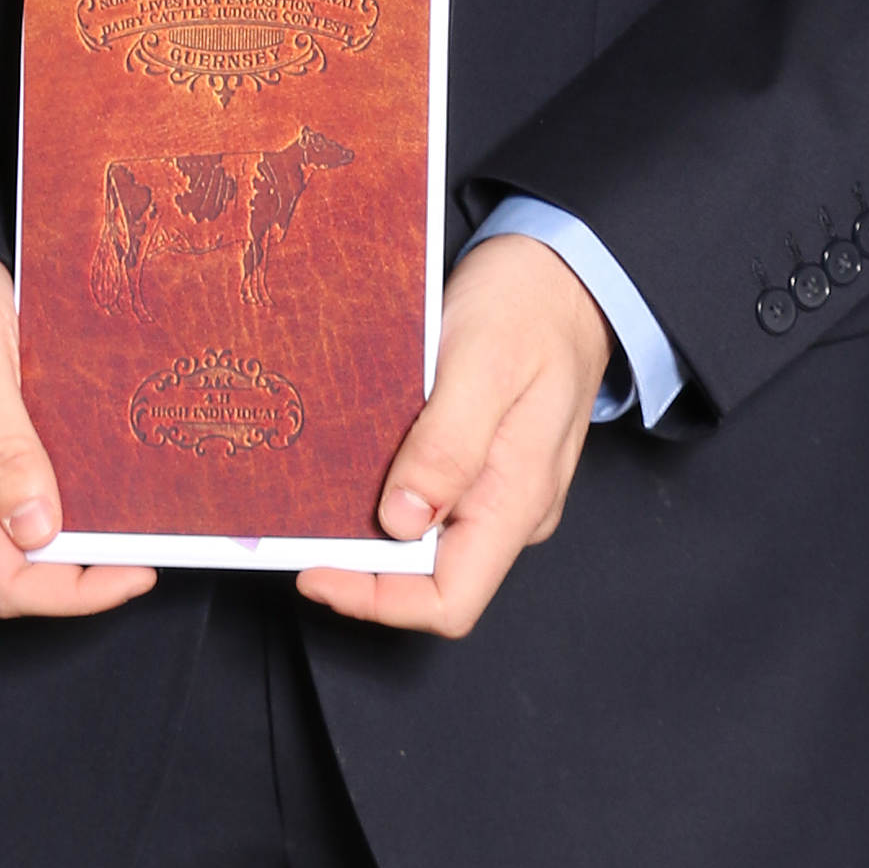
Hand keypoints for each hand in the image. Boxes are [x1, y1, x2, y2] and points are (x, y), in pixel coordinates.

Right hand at [0, 251, 155, 620]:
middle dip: (83, 569)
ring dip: (77, 534)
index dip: (73, 593)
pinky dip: (64, 498)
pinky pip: (19, 495)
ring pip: (20, 536)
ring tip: (133, 514)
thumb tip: (38, 529)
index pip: (3, 579)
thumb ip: (2, 447)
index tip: (136, 572)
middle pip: (15, 567)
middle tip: (147, 542)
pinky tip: (100, 478)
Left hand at [296, 233, 613, 638]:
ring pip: (426, 539)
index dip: (377, 598)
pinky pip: (431, 498)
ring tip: (319, 490)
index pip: (450, 598)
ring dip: (370, 526)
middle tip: (303, 523)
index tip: (316, 567)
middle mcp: (511, 508)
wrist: (565, 269)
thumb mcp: (483, 361)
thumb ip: (447, 445)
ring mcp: (499, 488)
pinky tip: (356, 461)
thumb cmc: (530, 305)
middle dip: (362, 563)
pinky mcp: (484, 461)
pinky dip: (387, 491)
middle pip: (430, 577)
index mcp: (517, 497)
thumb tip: (400, 522)